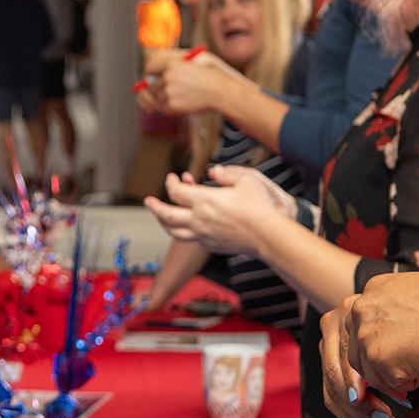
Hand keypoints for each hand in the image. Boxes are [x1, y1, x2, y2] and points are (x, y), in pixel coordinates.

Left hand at [143, 49, 247, 117]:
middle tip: (167, 90)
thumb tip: (161, 63)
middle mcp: (168, 76)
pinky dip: (170, 107)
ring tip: (181, 96)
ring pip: (157, 97)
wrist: (221, 91)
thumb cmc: (211, 74)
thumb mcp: (196, 57)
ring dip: (164, 99)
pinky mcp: (172, 105)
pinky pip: (163, 108)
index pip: (149, 66)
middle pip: (151, 84)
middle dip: (157, 88)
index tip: (150, 76)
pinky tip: (183, 102)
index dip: (149, 72)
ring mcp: (169, 91)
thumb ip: (177, 58)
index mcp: (172, 63)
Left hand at [143, 167, 290, 256]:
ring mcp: (203, 235)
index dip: (171, 183)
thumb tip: (212, 172)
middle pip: (166, 215)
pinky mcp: (211, 245)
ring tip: (161, 217)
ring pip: (174, 232)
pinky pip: (190, 239)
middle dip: (154, 207)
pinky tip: (187, 226)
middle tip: (149, 201)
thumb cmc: (260, 206)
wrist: (269, 236)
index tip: (173, 177)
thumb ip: (226, 174)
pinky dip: (183, 231)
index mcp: (204, 200)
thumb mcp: (246, 179)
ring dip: (164, 223)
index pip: (176, 192)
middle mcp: (199, 219)